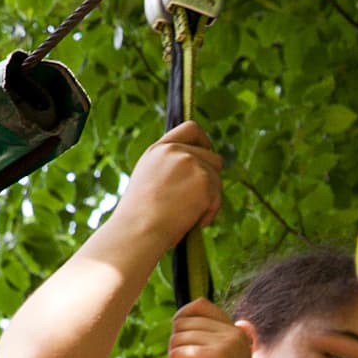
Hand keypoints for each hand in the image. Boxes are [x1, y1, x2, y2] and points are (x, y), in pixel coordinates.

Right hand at [118, 122, 223, 246]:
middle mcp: (176, 151)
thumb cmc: (140, 215)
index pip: (191, 129)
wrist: (138, 229)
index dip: (204, 142)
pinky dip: (210, 212)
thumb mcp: (149, 178)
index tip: (207, 156)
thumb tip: (198, 168)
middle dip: (210, 178)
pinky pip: (218, 197)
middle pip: (213, 157)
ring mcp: (191, 163)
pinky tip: (192, 221)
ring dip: (210, 198)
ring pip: (217, 179)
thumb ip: (171, 165)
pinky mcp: (204, 180)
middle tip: (198, 199)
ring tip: (188, 215)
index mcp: (159, 149)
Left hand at [167, 298, 261, 357]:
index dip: (181, 319)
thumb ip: (213, 345)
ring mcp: (225, 344)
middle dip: (176, 348)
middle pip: (182, 323)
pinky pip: (176, 355)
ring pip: (176, 340)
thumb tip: (182, 321)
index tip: (181, 345)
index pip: (200, 305)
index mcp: (237, 333)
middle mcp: (233, 333)